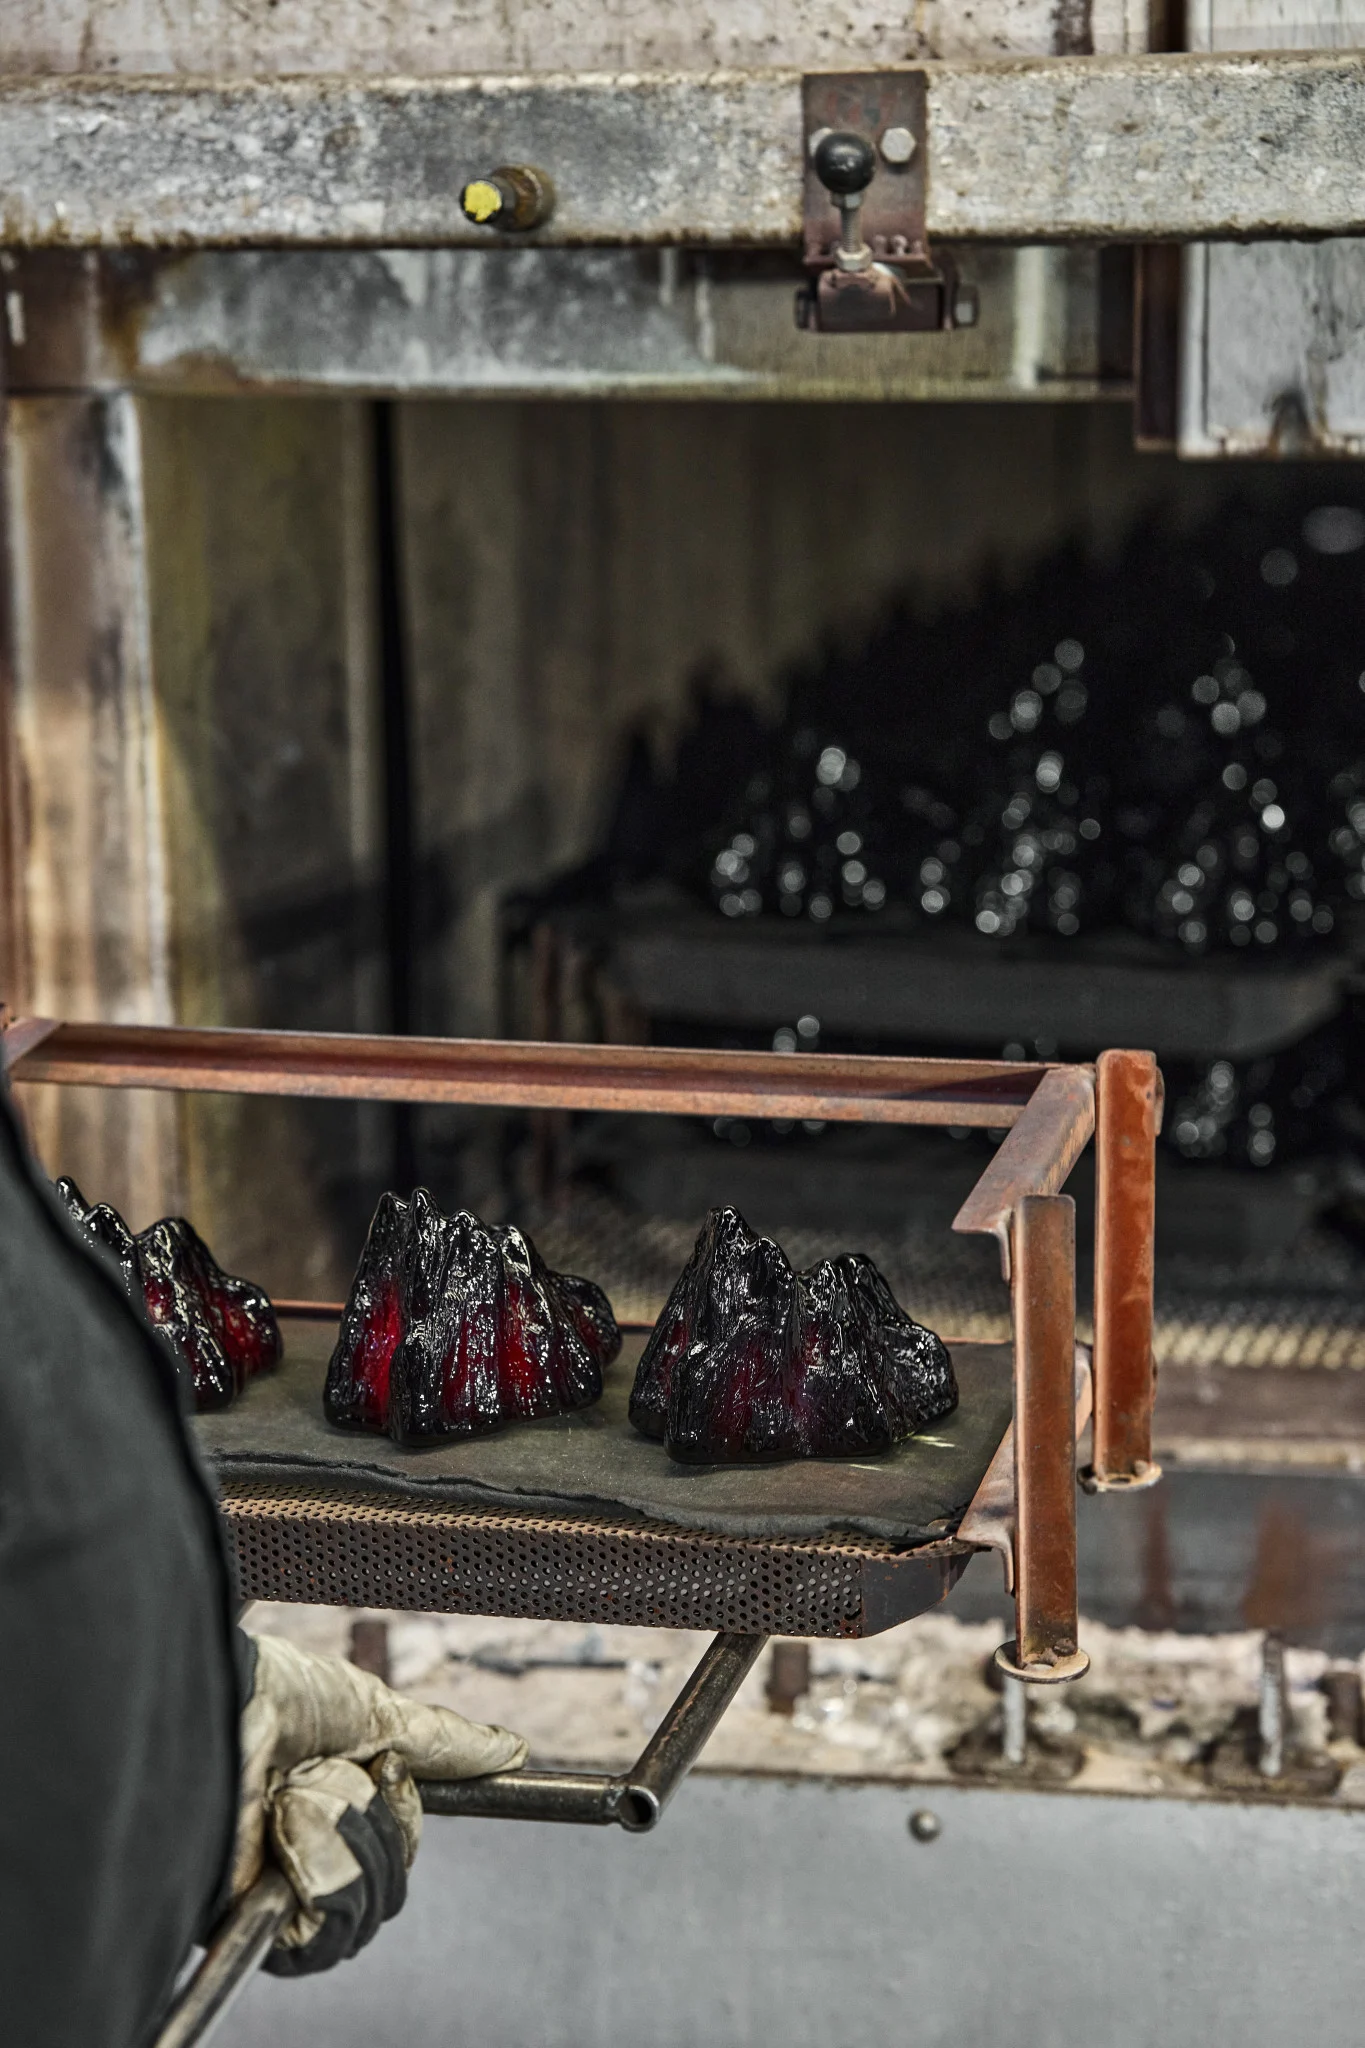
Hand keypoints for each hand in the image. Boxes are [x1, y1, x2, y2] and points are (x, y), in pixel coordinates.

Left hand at [234, 1630, 526, 1971]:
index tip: (386, 1771)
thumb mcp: (377, 1715)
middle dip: (373, 1822)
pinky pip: (320, 1934)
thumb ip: (441, 1743)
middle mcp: (308, 1859)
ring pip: (364, 1911)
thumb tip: (513, 1750)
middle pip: (390, 1890)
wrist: (225, 1703)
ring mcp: (279, 1895)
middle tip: (329, 1773)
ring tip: (293, 1794)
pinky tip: (281, 1828)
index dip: (403, 1818)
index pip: (399, 1852)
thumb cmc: (282, 1696)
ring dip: (342, 1836)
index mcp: (334, 1816)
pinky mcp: (250, 1923)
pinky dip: (317, 1871)